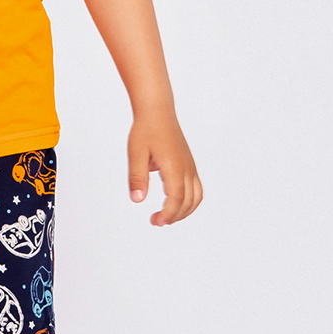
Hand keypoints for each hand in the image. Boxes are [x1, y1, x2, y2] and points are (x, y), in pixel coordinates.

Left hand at [128, 108, 202, 225]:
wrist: (157, 112)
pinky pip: (197, 189)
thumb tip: (137, 200)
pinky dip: (189, 201)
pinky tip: (174, 204)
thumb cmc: (146, 130)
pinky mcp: (190, 165)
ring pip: (197, 197)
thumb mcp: (135, 153)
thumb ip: (137, 177)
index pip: (176, 198)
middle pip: (188, 201)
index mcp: (174, 165)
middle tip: (156, 221)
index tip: (155, 221)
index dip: (168, 214)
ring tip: (166, 217)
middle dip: (174, 216)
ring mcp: (190, 166)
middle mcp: (186, 167)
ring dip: (184, 211)